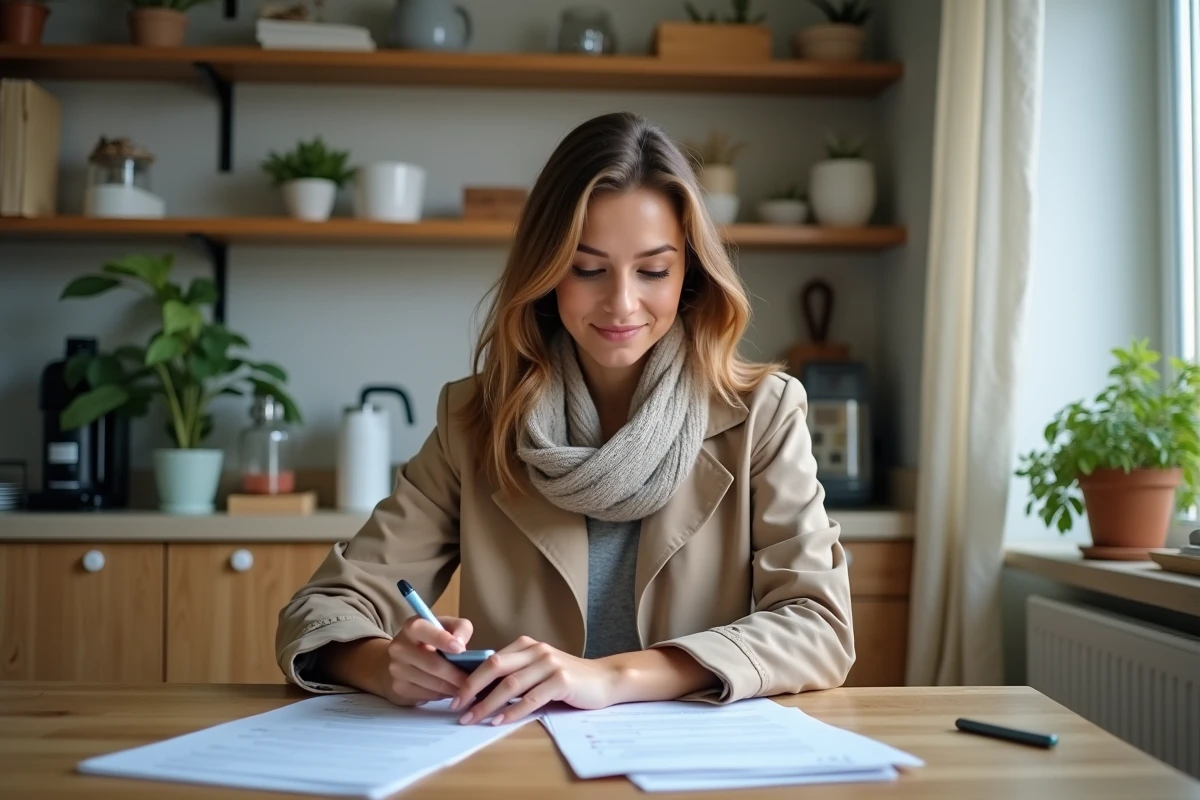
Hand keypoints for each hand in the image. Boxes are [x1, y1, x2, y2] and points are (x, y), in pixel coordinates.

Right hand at [375, 615, 474, 706]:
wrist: (399, 659)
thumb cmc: (431, 640)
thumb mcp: (446, 626)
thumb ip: (460, 628)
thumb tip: (461, 645)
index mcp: (412, 627)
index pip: (424, 630)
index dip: (443, 640)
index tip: (461, 650)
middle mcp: (400, 647)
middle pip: (433, 664)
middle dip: (456, 675)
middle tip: (473, 680)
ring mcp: (397, 669)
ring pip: (432, 683)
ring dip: (452, 688)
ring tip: (466, 688)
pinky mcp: (399, 688)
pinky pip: (427, 695)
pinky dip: (443, 695)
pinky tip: (450, 691)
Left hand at [450, 636, 618, 724]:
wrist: (605, 679)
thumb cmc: (568, 679)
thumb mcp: (538, 670)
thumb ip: (516, 674)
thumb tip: (480, 692)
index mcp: (526, 645)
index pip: (491, 659)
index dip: (470, 678)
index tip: (454, 696)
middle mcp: (536, 650)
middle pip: (495, 666)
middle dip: (472, 688)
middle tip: (457, 707)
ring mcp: (549, 664)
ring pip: (510, 684)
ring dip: (488, 704)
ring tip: (473, 719)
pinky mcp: (561, 680)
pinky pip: (531, 698)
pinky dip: (513, 711)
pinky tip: (500, 721)